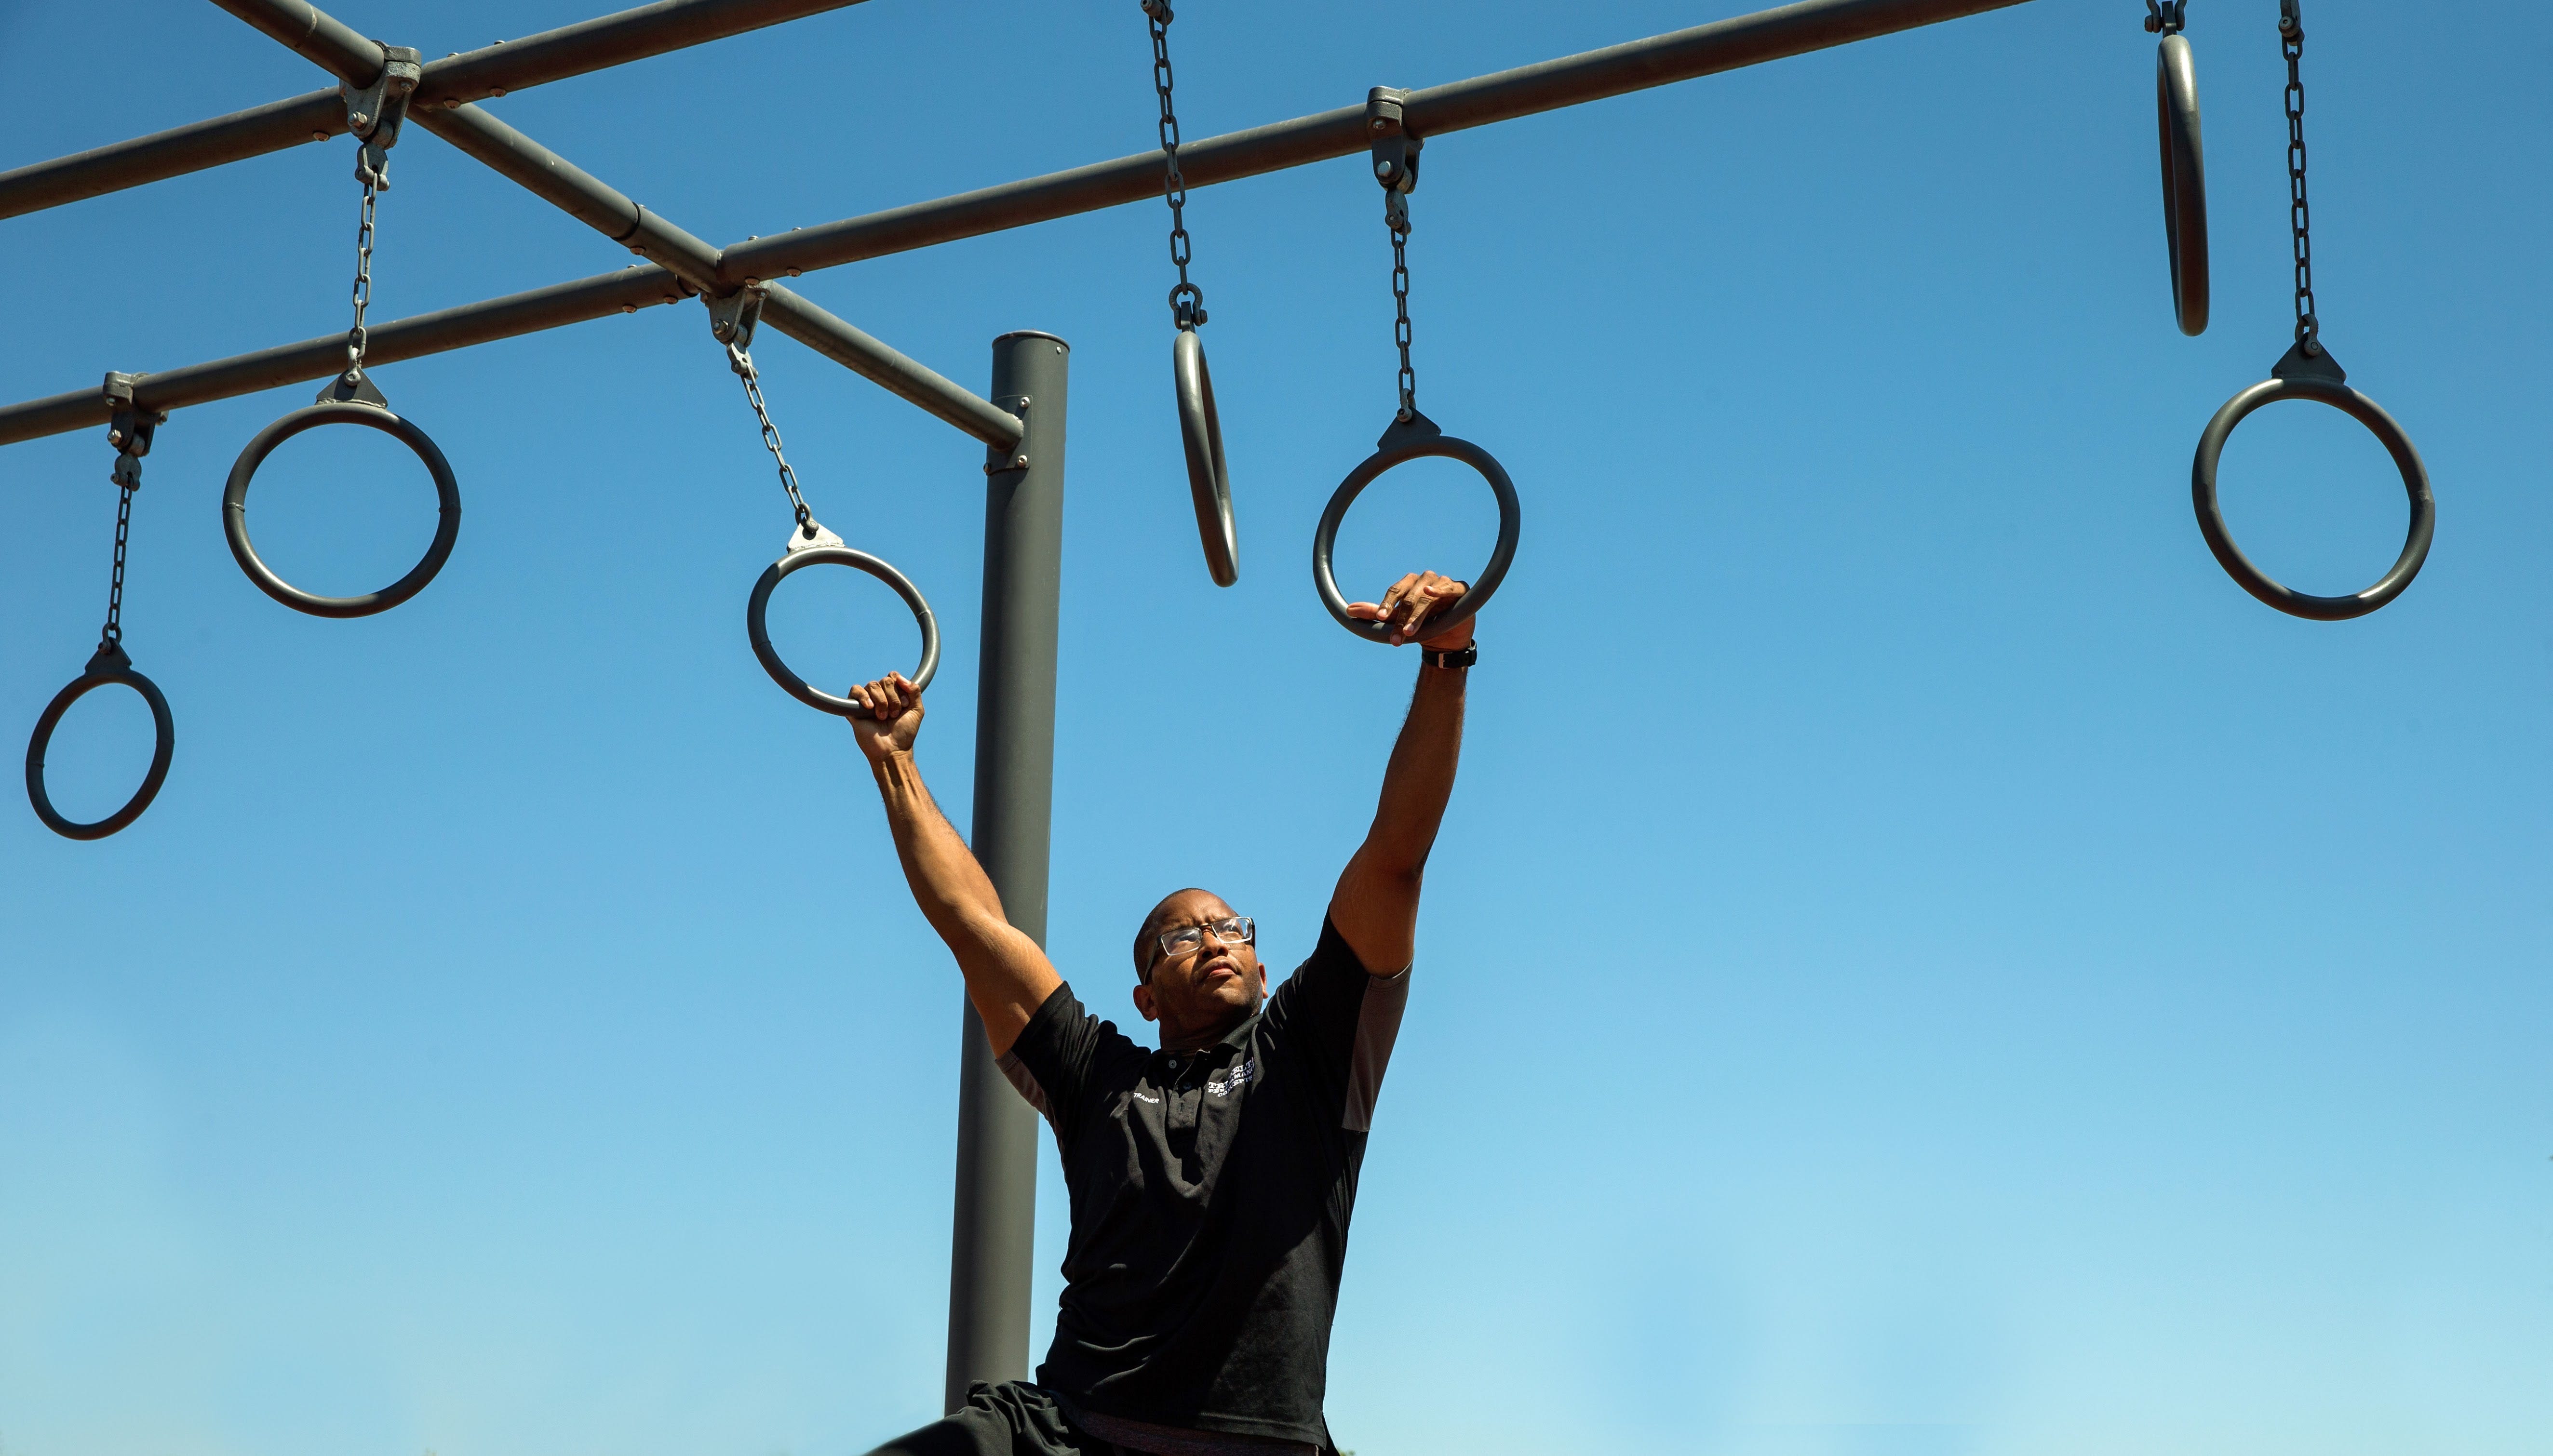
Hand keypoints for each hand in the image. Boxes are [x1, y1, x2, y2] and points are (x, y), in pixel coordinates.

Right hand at [848, 672, 923, 761]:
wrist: (892, 749)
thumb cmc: (904, 733)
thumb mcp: (916, 710)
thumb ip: (914, 690)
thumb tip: (899, 677)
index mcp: (893, 694)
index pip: (894, 677)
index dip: (901, 689)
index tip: (904, 705)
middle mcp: (880, 696)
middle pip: (885, 680)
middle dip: (893, 698)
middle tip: (894, 715)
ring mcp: (867, 701)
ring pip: (872, 685)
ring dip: (882, 701)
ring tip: (883, 717)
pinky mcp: (854, 709)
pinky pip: (855, 690)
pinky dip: (863, 696)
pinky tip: (870, 708)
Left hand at [1346, 570, 1472, 647]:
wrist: (1448, 638)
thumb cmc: (1422, 625)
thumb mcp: (1397, 621)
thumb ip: (1375, 614)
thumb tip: (1349, 610)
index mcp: (1408, 583)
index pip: (1394, 591)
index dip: (1386, 604)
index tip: (1380, 618)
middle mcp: (1424, 580)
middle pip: (1409, 597)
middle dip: (1402, 620)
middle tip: (1396, 638)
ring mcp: (1442, 583)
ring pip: (1426, 598)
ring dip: (1417, 616)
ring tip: (1411, 633)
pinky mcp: (1458, 589)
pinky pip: (1448, 588)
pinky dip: (1439, 591)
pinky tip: (1430, 593)